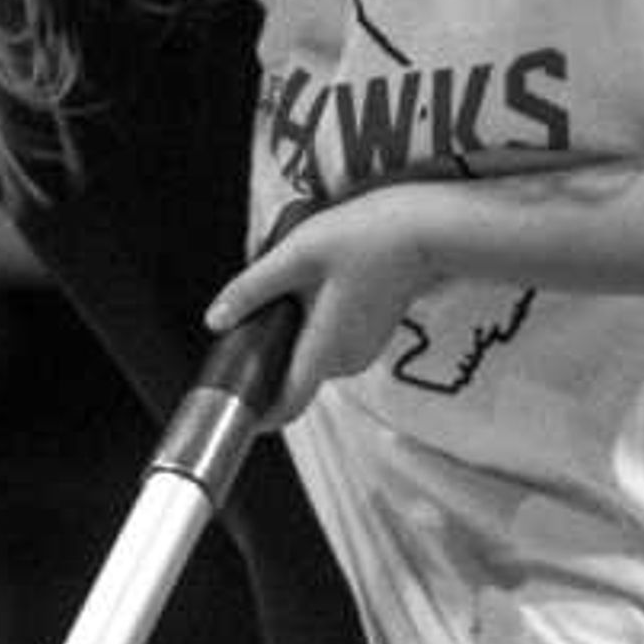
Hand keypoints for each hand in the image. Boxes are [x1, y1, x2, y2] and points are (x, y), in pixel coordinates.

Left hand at [205, 186, 455, 420]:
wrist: (428, 228)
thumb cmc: (366, 237)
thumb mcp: (297, 255)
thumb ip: (252, 289)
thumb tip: (215, 320)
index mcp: (324, 350)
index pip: (286, 403)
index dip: (259, 414)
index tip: (235, 410)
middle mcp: (345, 361)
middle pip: (292, 373)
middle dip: (268, 350)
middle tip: (252, 309)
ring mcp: (362, 350)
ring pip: (310, 354)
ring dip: (291, 333)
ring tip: (288, 286)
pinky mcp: (372, 335)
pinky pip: (329, 340)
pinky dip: (312, 324)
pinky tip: (314, 286)